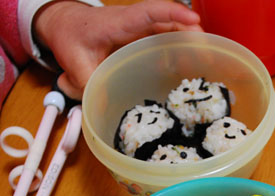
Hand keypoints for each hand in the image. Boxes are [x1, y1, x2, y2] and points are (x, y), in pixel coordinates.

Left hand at [34, 0, 201, 98]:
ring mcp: (140, 29)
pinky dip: (178, 51)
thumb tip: (98, 104)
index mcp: (118, 22)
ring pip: (170, 30)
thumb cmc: (72, 36)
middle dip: (190, 33)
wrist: (67, 25)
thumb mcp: (74, 60)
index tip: (193, 17)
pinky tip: (186, 68)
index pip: (149, 12)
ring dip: (188, 44)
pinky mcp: (142, 37)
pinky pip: (165, 40)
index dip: (173, 12)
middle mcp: (134, 22)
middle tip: (207, 54)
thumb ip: (85, 82)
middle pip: (168, 21)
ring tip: (204, 63)